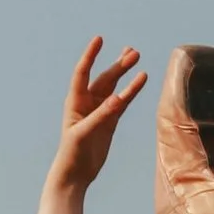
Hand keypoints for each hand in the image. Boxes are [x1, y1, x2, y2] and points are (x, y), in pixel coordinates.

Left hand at [51, 38, 146, 193]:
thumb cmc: (73, 153)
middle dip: (117, 65)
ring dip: (124, 73)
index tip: (99, 39)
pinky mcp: (109, 121)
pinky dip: (131, 91)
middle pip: (104, 78)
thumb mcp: (85, 133)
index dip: (90, 56)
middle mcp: (87, 103)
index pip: (83, 73)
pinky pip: (122, 102)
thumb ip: (101, 115)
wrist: (75, 173)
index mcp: (75, 102)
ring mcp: (99, 111)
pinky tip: (141, 80)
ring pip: (114, 87)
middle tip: (133, 52)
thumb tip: (118, 99)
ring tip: (136, 57)